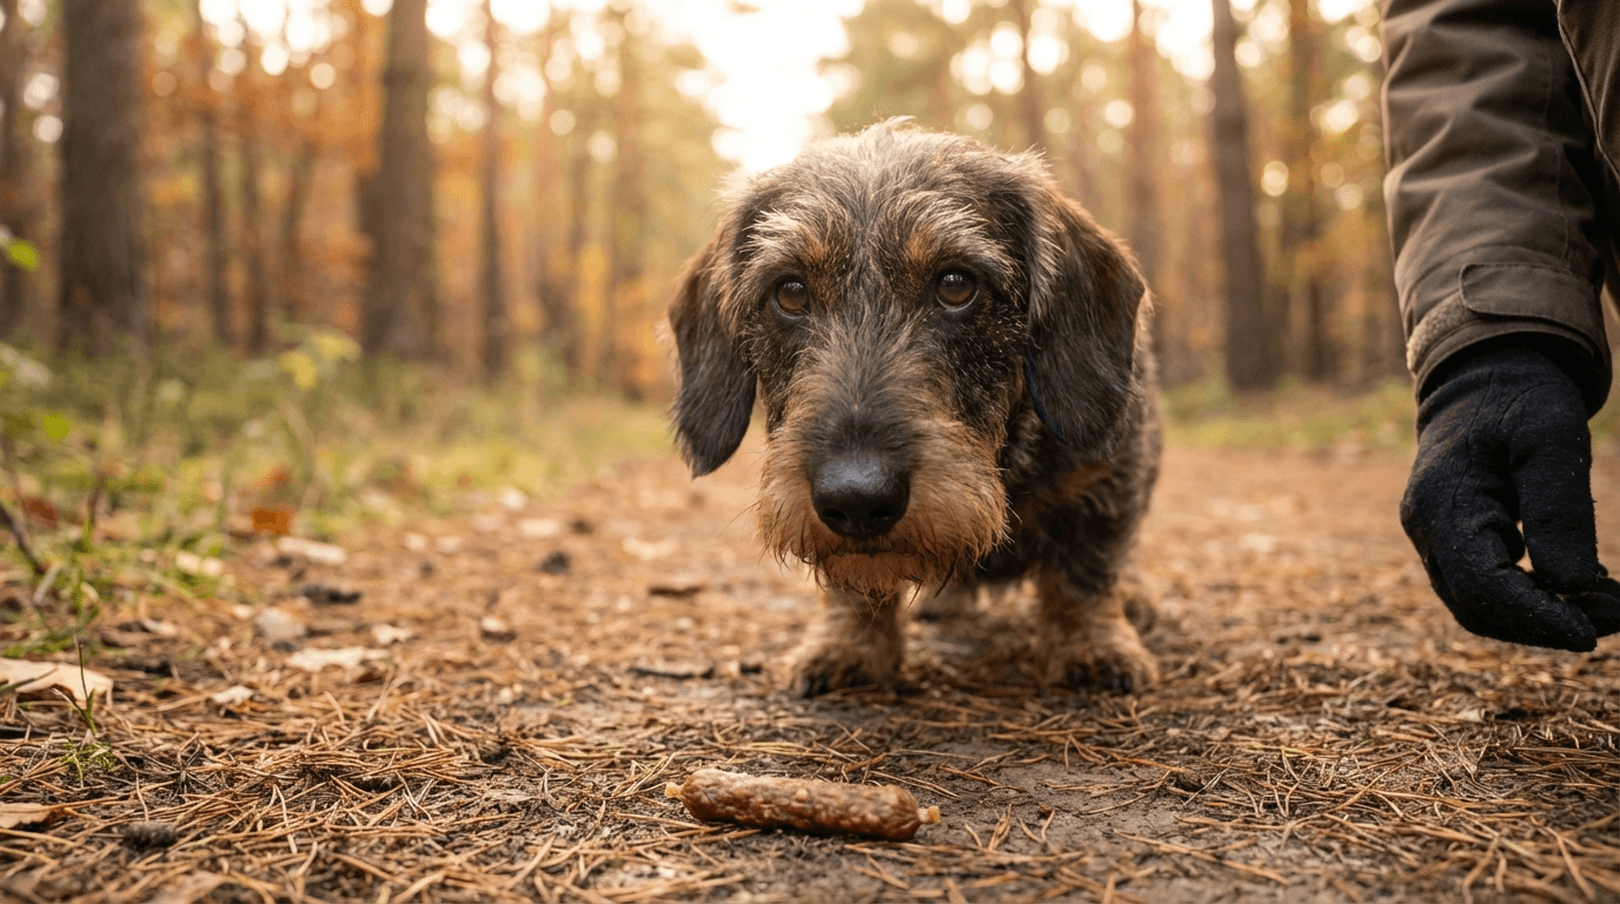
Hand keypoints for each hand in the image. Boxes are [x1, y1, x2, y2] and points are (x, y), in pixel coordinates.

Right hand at [1401, 343, 1619, 650]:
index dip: (1536, 618)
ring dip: (1540, 616)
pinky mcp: (1449, 540)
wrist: (1480, 377)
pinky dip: (1530, 597)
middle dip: (1546, 623)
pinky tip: (1578, 584)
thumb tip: (1573, 586)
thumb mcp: (1552, 440)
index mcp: (1442, 504)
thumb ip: (1560, 512)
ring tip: (1605, 604)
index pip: (1483, 586)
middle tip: (1616, 615)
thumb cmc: (1518, 400)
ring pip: (1478, 606)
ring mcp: (1432, 538)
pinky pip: (1483, 587)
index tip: (1591, 634)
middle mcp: (1426, 530)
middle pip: (1477, 609)